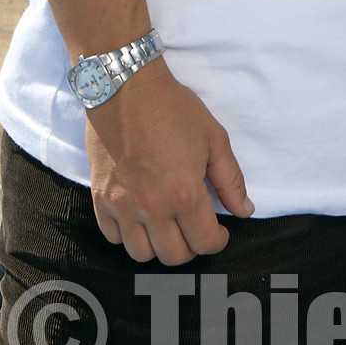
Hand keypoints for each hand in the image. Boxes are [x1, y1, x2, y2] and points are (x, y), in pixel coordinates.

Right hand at [84, 59, 253, 263]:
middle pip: (174, 256)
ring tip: (167, 226)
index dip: (217, 241)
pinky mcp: (100, 198)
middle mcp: (152, 206)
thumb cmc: (172, 108)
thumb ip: (231, 180)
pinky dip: (128, 235)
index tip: (219, 232)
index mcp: (184, 193)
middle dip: (190, 247)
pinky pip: (113, 237)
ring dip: (158, 246)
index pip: (204, 243)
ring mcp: (122, 205)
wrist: (126, 87)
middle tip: (194, 228)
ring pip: (141, 254)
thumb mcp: (214, 138)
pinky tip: (140, 217)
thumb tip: (245, 210)